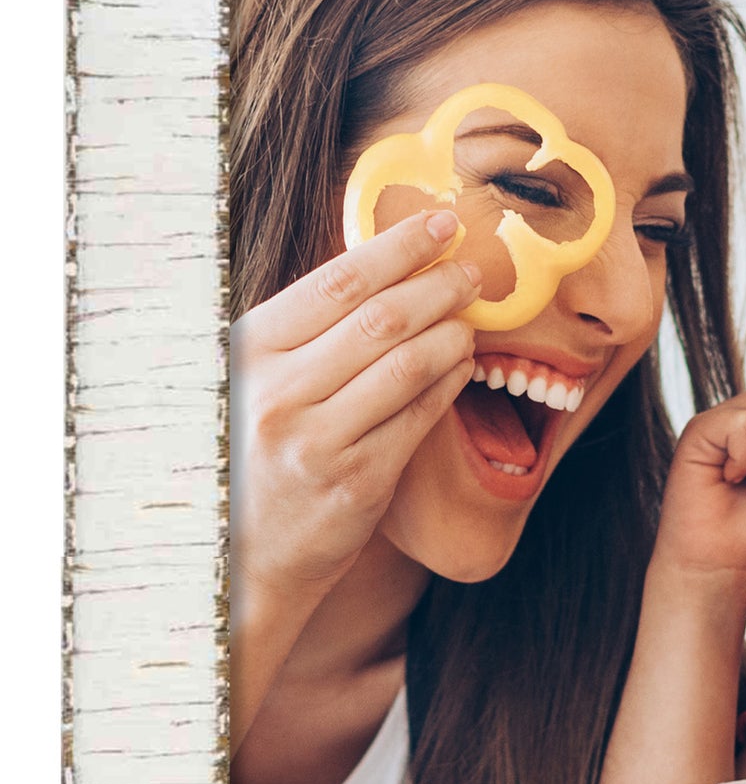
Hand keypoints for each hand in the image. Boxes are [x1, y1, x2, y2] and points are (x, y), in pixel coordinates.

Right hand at [230, 212, 480, 736]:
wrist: (235, 560)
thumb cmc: (248, 454)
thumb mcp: (248, 380)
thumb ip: (301, 330)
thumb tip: (380, 265)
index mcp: (247, 355)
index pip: (337, 282)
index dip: (398, 246)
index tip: (440, 223)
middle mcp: (278, 395)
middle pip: (381, 319)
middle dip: (438, 284)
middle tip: (472, 268)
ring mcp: (318, 443)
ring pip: (408, 366)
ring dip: (451, 332)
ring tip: (470, 316)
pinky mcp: (356, 484)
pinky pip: (417, 419)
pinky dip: (447, 384)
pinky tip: (460, 365)